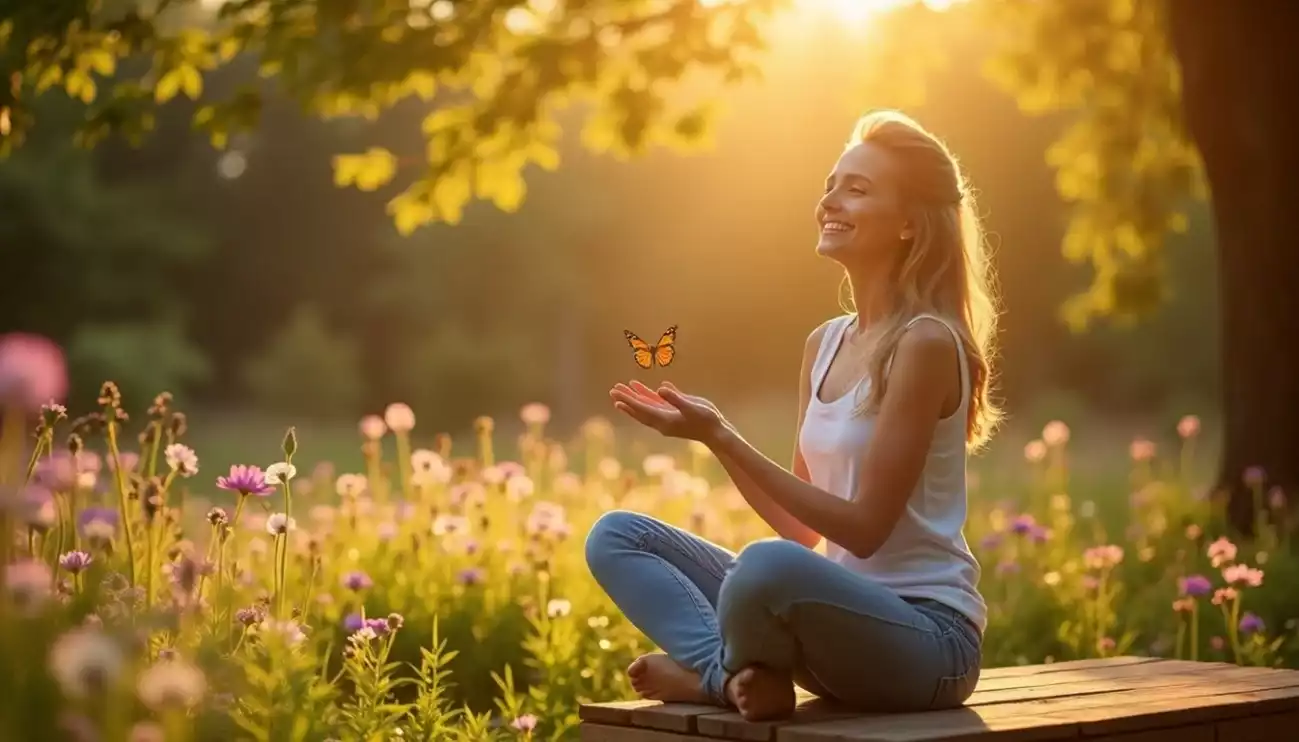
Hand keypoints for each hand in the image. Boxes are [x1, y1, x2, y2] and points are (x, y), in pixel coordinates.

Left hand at [609, 380, 728, 443]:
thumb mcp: (691, 407)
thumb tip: (661, 388)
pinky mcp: (675, 413)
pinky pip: (660, 404)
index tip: (616, 396)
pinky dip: (653, 396)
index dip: (629, 402)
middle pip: (640, 409)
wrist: (716, 432)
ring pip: (648, 406)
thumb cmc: (705, 420)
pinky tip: (652, 388)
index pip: (642, 409)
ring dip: (636, 397)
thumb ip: (676, 398)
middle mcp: (663, 420)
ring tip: (625, 387)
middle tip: (613, 391)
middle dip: (627, 399)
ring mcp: (668, 417)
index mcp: (664, 419)